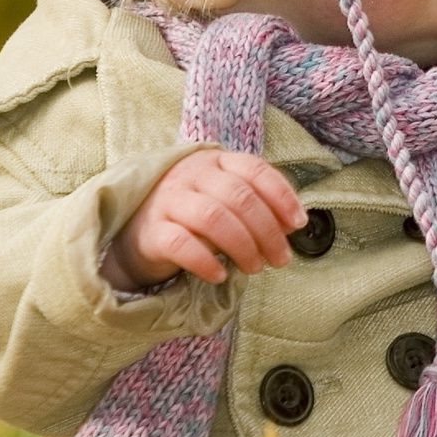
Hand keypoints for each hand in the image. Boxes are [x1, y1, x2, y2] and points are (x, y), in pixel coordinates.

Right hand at [102, 148, 306, 290]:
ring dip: (243, 246)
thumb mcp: (226, 203)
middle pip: (239, 196)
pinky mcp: (152, 230)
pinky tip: (220, 274)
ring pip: (213, 217)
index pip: (255, 169)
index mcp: (216, 161)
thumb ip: (258, 206)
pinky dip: (206, 261)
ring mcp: (168, 199)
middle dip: (267, 231)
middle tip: (280, 259)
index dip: (282, 196)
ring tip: (255, 267)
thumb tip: (293, 224)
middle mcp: (191, 174)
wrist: (137, 232)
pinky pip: (182, 243)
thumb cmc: (193, 217)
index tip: (298, 224)